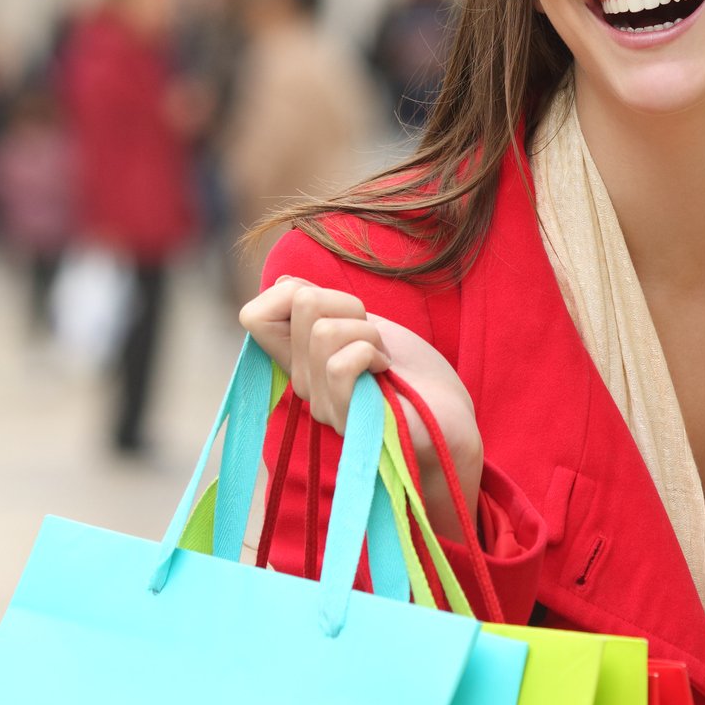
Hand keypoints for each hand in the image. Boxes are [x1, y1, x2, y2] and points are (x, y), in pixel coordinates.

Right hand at [239, 276, 482, 538]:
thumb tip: (285, 283)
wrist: (451, 421)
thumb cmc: (414, 375)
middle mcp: (304, 383)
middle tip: (373, 338)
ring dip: (367, 333)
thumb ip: (324, 310)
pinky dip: (371, 354)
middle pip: (304, 302)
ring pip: (324, 331)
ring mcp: (323, 403)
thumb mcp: (364, 327)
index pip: (253, 317)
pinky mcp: (347, 418)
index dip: (289, 293)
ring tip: (382, 358)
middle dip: (350, 304)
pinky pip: (339, 364)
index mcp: (304, 359)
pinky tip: (385, 371)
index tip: (333, 308)